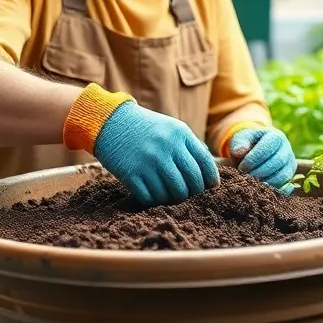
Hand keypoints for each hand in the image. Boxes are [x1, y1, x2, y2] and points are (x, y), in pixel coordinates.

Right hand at [92, 101, 219, 205]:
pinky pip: (151, 198)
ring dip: (174, 199)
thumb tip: (211, 177)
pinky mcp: (131, 173)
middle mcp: (166, 147)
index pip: (205, 163)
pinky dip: (155, 201)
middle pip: (191, 182)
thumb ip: (191, 148)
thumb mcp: (171, 128)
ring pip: (173, 193)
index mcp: (180, 134)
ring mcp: (148, 161)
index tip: (210, 187)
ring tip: (171, 195)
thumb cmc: (146, 129)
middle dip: (193, 193)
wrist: (111, 122)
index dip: (210, 180)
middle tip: (188, 193)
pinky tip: (154, 195)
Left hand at [229, 127, 296, 193]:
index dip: (253, 159)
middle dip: (260, 172)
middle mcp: (287, 149)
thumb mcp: (241, 139)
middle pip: (277, 162)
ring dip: (267, 182)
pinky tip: (262, 190)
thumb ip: (239, 143)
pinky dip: (274, 190)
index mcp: (276, 137)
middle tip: (246, 177)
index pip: (267, 148)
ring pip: (283, 175)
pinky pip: (286, 187)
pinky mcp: (290, 177)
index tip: (241, 167)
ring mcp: (291, 164)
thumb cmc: (248, 144)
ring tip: (253, 184)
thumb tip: (239, 151)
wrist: (255, 152)